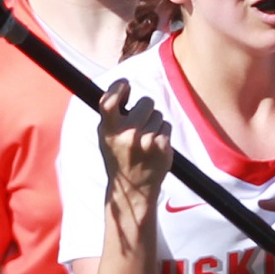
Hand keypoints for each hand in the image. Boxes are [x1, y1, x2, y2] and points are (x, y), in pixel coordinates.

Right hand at [96, 79, 172, 203]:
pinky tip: (154, 148)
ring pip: (158, 114)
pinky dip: (163, 134)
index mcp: (109, 131)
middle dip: (145, 109)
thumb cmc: (119, 157)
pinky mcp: (162, 146)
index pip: (109, 101)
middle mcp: (127, 135)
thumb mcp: (107, 137)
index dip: (117, 87)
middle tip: (139, 125)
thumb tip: (124, 85)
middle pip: (145, 102)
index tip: (125, 84)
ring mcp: (146, 141)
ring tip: (145, 142)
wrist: (133, 189)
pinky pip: (167, 126)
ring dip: (154, 123)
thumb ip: (112, 114)